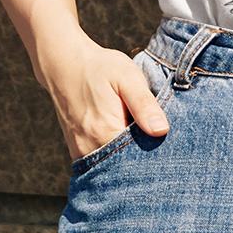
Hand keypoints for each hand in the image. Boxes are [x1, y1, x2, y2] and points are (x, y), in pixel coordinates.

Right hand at [39, 36, 169, 161]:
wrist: (64, 64)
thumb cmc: (100, 68)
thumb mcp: (128, 78)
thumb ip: (144, 104)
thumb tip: (162, 131)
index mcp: (106, 133)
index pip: (139, 160)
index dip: (156, 157)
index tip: (168, 147)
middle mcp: (91, 149)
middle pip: (125, 168)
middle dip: (143, 162)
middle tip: (157, 141)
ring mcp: (81, 152)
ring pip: (112, 167)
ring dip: (128, 160)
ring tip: (140, 138)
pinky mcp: (78, 150)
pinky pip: (100, 162)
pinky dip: (114, 157)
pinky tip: (125, 140)